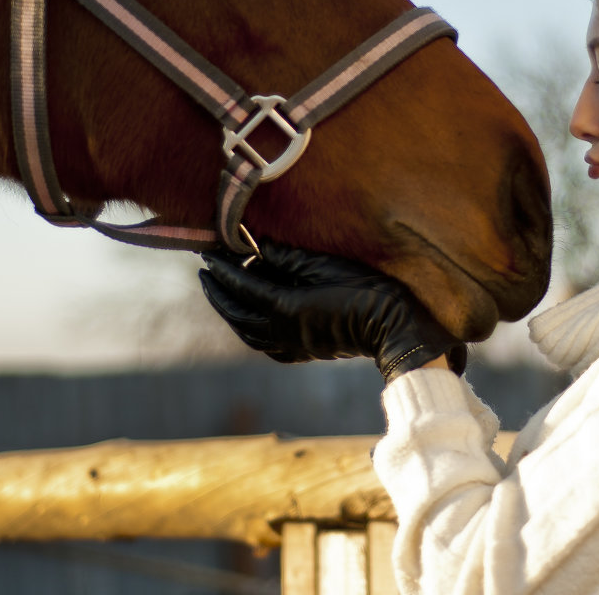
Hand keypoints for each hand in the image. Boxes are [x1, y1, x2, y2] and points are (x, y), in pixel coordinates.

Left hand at [198, 242, 465, 381]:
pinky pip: (264, 345)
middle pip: (236, 311)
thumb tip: (259, 246)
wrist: (393, 328)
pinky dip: (249, 331)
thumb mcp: (324, 265)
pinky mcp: (303, 352)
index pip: (242, 284)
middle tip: (206, 271)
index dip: (223, 267)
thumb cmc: (363, 290)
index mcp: (283, 307)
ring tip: (221, 293)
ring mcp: (291, 346)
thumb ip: (287, 257)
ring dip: (230, 311)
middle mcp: (281, 331)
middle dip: (218, 291)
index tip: (208, 251)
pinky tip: (251, 321)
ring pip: (246, 332)